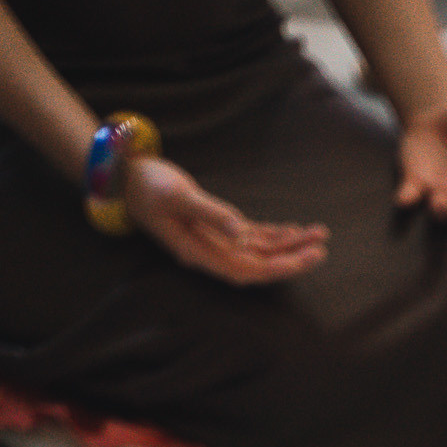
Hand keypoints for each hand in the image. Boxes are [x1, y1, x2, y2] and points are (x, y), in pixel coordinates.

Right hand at [120, 156, 327, 283]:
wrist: (126, 178)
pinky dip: (274, 234)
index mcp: (200, 252)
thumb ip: (210, 213)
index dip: (278, 267)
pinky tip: (295, 231)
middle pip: (259, 263)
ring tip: (318, 236)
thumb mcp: (178, 195)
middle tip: (321, 248)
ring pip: (259, 249)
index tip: (305, 258)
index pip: (247, 269)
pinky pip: (251, 236)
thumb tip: (240, 232)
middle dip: (291, 258)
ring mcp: (214, 241)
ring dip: (288, 245)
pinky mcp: (216, 226)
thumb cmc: (148, 185)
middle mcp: (210, 252)